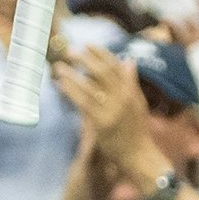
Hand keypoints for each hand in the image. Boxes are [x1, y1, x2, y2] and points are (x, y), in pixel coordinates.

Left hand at [55, 42, 155, 184]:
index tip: (88, 44)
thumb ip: (131, 82)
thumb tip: (129, 61)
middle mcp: (124, 97)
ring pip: (90, 87)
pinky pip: (83, 103)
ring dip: (72, 75)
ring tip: (59, 67)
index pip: (115, 66)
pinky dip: (71, 92)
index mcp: (132, 91)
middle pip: (102, 72)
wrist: (139, 155)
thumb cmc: (136, 130)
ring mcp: (113, 110)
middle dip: (86, 59)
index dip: (101, 53)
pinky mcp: (102, 123)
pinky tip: (60, 85)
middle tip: (71, 51)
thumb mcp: (138, 103)